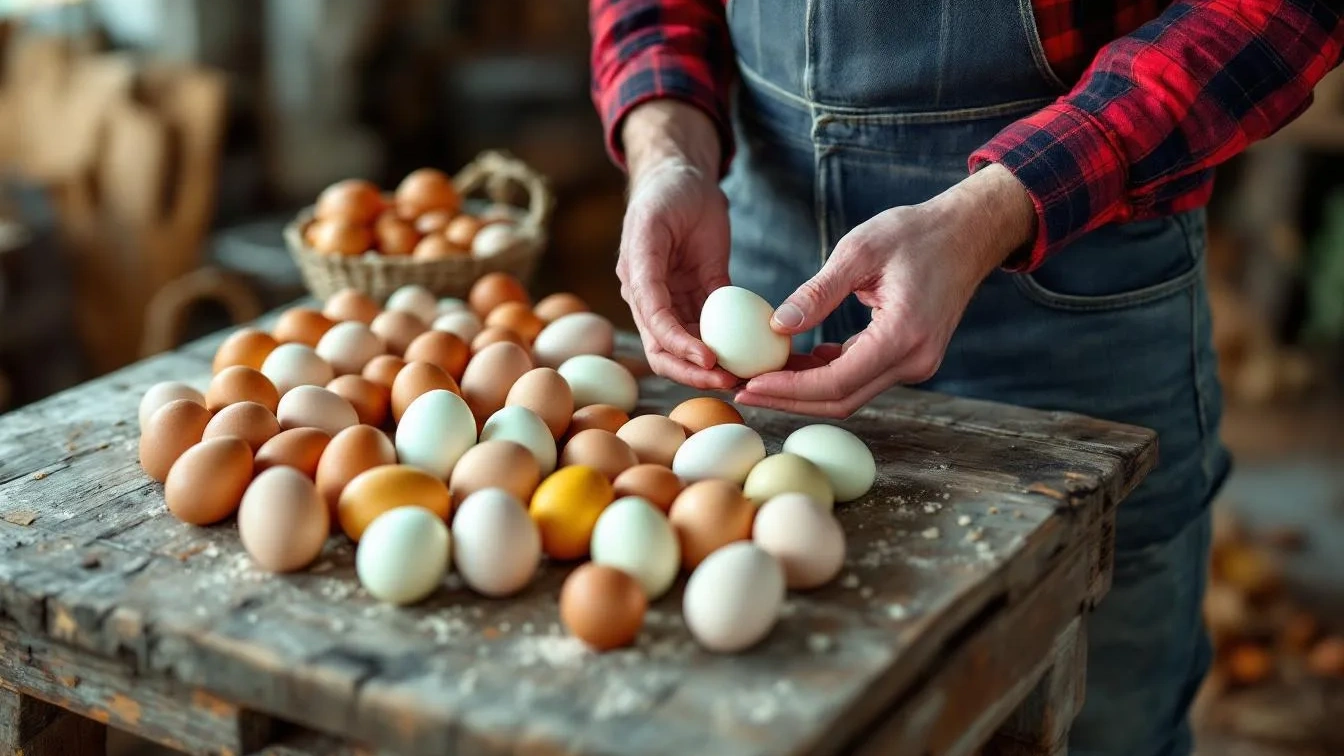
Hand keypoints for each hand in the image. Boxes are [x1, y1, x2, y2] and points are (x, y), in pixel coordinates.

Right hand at [617, 101, 737, 388]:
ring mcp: (675, 300)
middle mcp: (650, 297)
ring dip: (712, 367)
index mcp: (637, 278)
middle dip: (693, 371)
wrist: (682, 177)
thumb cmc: (669, 191)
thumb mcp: (657, 220)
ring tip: (745, 378)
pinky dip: (730, 346)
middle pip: (664, 350)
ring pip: (688, 347)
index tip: (709, 359)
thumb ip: (654, 263)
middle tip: (730, 381)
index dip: (678, 345)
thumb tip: (659, 311)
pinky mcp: (700, 296)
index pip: (654, 323)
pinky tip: (753, 358)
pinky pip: (714, 329)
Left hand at [735, 163, 1036, 416]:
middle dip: (789, 399)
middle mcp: (915, 361)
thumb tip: (777, 326)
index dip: (789, 390)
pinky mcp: (910, 359)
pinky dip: (826, 375)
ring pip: (850, 393)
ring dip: (805, 389)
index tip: (749, 385)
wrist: (968, 233)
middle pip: (841, 400)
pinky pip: (861, 377)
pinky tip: (796, 361)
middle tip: (744, 390)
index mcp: (904, 335)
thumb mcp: (861, 249)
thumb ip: (819, 291)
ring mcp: (916, 364)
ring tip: (761, 375)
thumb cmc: (916, 232)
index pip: (837, 382)